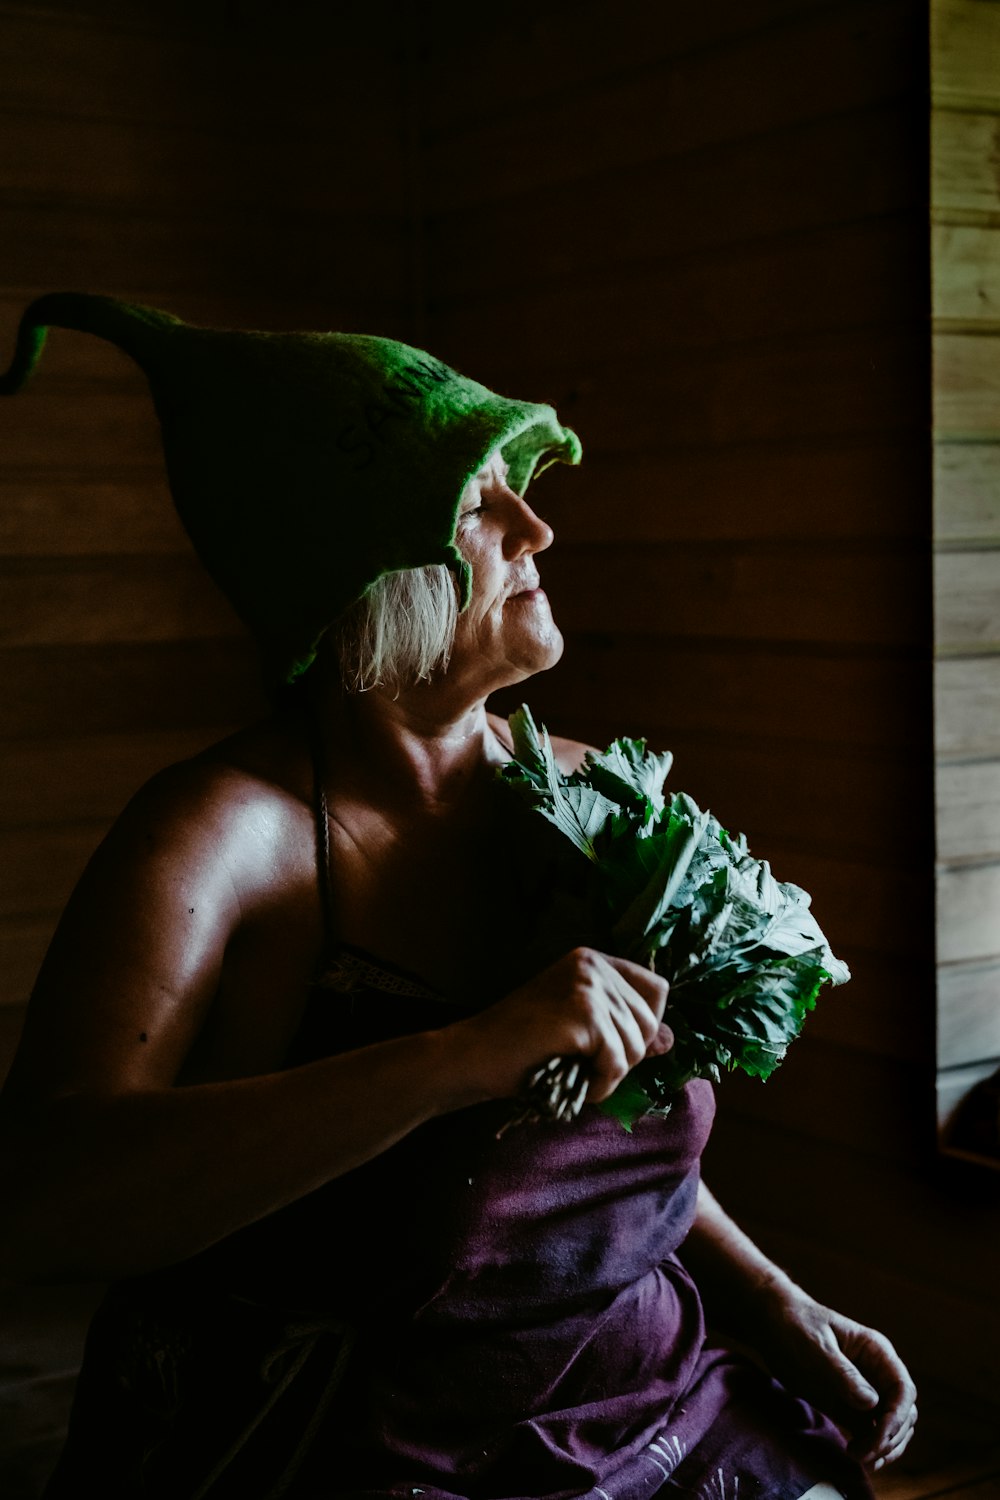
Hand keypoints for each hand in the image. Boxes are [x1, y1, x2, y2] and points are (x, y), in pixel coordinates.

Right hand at [449, 947, 671, 1106]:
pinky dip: (601, 1085)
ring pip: (636, 1046)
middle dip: (626, 1057)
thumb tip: (671, 1040)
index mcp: (592, 960)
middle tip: (586, 1066)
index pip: (656, 989)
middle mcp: (592, 964)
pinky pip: (617, 1062)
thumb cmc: (520, 1048)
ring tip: (576, 1075)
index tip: (614, 1046)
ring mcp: (587, 986)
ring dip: (611, 1075)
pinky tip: (575, 1084)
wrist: (471, 1056)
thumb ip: (622, 1028)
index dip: (645, 1026)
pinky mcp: (580, 1014)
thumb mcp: (579, 1030)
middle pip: (650, 1022)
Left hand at [752, 1285, 917, 1470]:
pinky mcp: (848, 1407)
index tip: (879, 1437)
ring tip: (861, 1460)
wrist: (772, 1323)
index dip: (897, 1417)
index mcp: (876, 1352)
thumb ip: (842, 1373)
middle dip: (890, 1438)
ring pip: (891, 1428)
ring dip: (884, 1448)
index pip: (903, 1390)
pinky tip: (857, 1458)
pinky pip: (870, 1433)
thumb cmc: (796, 1325)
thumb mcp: (816, 1345)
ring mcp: (864, 1392)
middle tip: (864, 1455)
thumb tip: (871, 1403)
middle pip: (903, 1414)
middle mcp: (876, 1374)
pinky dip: (870, 1449)